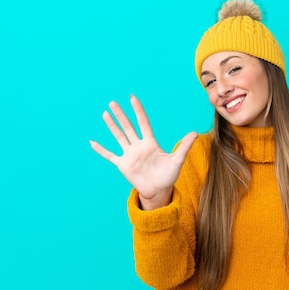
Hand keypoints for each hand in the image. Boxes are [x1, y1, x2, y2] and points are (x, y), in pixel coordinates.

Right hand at [90, 95, 197, 209]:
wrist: (159, 191)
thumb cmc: (168, 176)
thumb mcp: (177, 160)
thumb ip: (185, 146)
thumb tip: (195, 133)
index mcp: (150, 143)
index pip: (143, 123)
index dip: (138, 111)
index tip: (132, 98)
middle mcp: (138, 146)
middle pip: (128, 127)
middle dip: (121, 115)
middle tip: (113, 102)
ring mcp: (129, 155)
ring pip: (119, 137)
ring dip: (111, 126)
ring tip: (105, 114)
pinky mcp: (123, 165)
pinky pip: (110, 155)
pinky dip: (101, 150)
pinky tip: (92, 142)